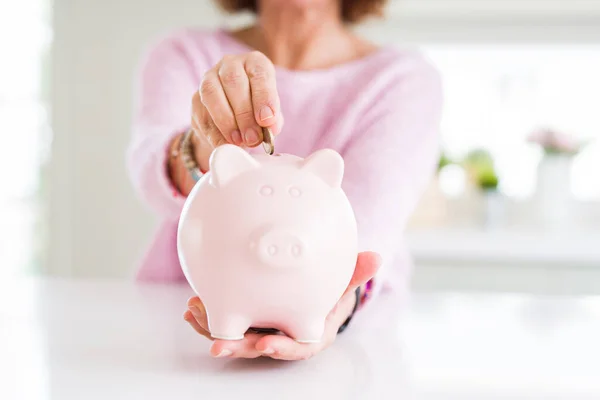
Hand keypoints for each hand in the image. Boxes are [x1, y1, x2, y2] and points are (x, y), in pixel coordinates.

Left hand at [183, 251, 380, 359]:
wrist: (316, 294)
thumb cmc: (330, 292)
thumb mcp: (344, 283)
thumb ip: (355, 272)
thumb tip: (376, 257)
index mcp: (308, 332)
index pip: (297, 345)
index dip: (282, 347)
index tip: (267, 345)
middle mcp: (283, 334)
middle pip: (259, 345)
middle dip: (238, 346)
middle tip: (218, 344)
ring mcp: (263, 327)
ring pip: (238, 335)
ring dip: (213, 329)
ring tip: (194, 314)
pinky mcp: (248, 318)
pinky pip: (227, 320)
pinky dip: (209, 316)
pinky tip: (191, 305)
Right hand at [190, 51, 283, 170]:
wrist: (233, 120)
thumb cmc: (257, 111)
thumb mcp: (271, 115)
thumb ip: (273, 121)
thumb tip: (269, 129)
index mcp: (255, 63)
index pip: (259, 74)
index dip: (264, 97)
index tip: (266, 120)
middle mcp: (231, 65)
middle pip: (234, 82)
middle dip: (244, 114)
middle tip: (253, 138)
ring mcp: (209, 78)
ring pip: (212, 94)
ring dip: (226, 121)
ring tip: (238, 141)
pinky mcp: (195, 98)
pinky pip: (201, 114)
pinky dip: (213, 132)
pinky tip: (224, 144)